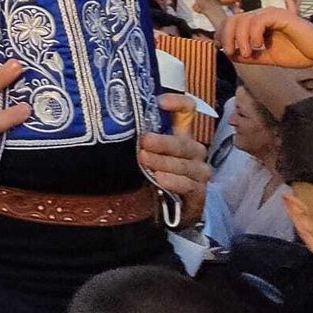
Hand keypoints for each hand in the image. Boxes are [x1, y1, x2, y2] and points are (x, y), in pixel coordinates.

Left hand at [138, 96, 210, 225]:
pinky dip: (174, 182)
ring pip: (185, 164)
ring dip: (164, 162)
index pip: (187, 111)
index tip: (160, 102)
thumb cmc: (153, 174)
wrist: (166, 210)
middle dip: (163, 142)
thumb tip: (113, 121)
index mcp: (180, 135)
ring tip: (145, 160)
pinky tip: (161, 179)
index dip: (178, 103)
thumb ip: (139, 139)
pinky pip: (189, 185)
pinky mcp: (198, 193)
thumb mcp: (145, 153)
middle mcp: (193, 150)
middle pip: (184, 142)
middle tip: (145, 142)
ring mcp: (198, 172)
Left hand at [219, 7, 312, 68]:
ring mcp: (271, 13)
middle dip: (227, 36)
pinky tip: (259, 45)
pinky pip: (259, 20)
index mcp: (258, 23)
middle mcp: (262, 15)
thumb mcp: (267, 57)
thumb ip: (250, 56)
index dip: (223, 34)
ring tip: (248, 53)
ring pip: (243, 19)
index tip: (224, 49)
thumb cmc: (298, 53)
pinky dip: (254, 33)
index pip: (232, 21)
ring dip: (241, 38)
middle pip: (233, 18)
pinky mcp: (281, 15)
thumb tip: (229, 54)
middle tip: (230, 52)